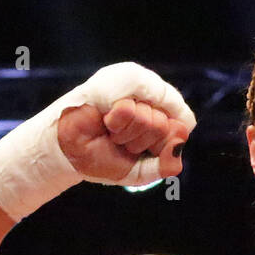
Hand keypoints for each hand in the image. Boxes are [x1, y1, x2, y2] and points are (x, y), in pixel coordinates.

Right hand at [58, 97, 187, 183]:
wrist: (72, 154)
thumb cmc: (106, 158)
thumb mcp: (142, 171)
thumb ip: (167, 164)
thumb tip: (181, 140)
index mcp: (164, 116)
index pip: (182, 129)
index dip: (160, 146)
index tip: (140, 150)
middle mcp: (152, 98)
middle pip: (165, 126)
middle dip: (141, 142)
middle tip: (121, 141)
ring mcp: (135, 88)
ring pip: (149, 118)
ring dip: (127, 135)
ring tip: (112, 132)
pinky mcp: (117, 83)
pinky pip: (129, 110)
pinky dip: (116, 124)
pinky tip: (106, 121)